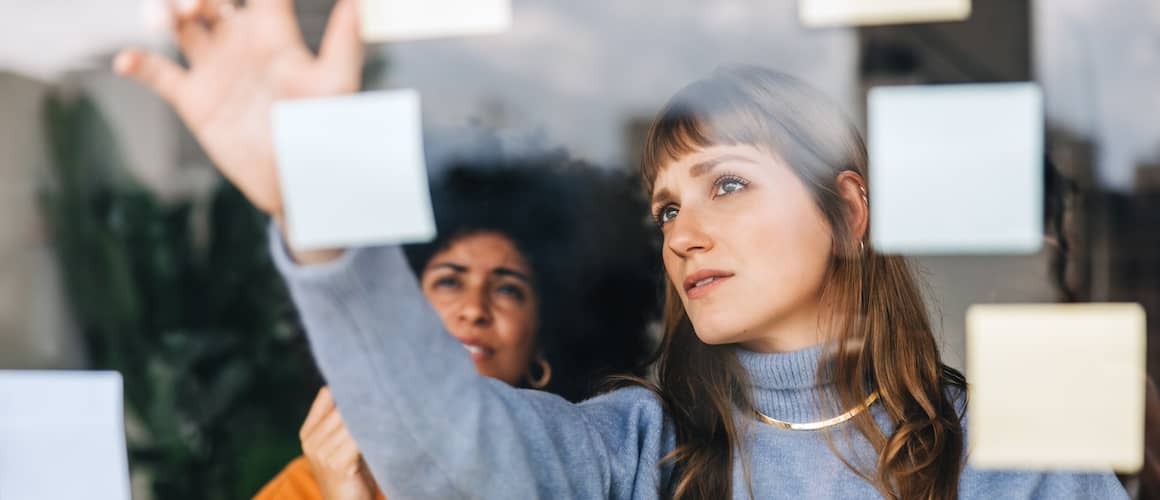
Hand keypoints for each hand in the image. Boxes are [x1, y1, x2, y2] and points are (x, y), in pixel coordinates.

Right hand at [113, 0, 363, 218]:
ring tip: (169, 18)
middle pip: (210, 0)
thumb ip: (345, 41)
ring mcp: (215, 70)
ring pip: (180, 26)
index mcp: (274, 36)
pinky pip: (157, 72)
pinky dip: (137, 62)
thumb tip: (357, 1)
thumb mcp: (338, 85)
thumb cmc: (325, 131)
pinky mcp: (194, 99)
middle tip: (197, 5)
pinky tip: (127, 61)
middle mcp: (241, 46)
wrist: (298, 181)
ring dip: (167, 12)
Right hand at [300, 387, 379, 499]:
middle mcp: (311, 441)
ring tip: (391, 404)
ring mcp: (322, 453)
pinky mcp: (337, 464)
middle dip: (365, 398)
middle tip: (388, 387)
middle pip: (341, 407)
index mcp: (308, 432)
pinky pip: (358, 438)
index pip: (326, 396)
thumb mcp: (341, 444)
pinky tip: (388, 426)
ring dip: (373, 413)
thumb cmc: (350, 472)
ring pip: (351, 421)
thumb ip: (343, 420)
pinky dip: (373, 431)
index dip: (347, 385)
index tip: (371, 376)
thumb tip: (364, 387)